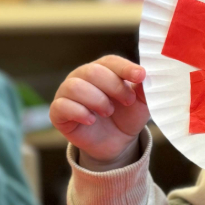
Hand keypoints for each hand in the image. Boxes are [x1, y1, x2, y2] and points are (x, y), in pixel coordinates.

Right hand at [50, 56, 148, 170]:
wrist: (117, 143)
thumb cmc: (127, 117)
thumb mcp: (142, 104)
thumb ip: (144, 89)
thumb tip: (146, 76)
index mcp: (104, 70)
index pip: (110, 61)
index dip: (125, 68)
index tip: (140, 76)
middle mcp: (83, 77)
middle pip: (93, 71)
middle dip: (114, 87)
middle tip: (127, 101)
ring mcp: (68, 93)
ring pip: (75, 87)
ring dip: (97, 100)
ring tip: (108, 112)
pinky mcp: (58, 112)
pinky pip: (62, 106)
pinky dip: (80, 112)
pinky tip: (92, 120)